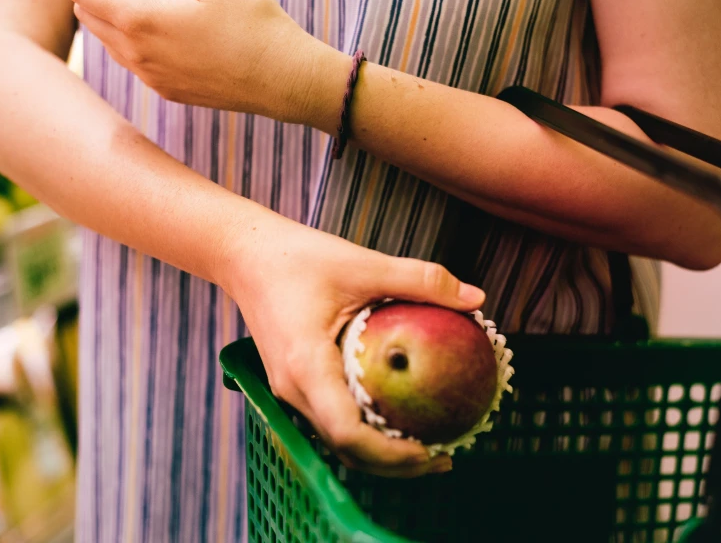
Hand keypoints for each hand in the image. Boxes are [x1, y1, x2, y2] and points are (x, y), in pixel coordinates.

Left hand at [66, 0, 347, 126]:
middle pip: (88, 12)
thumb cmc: (251, 23)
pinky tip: (184, 22)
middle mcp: (135, 56)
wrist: (285, 80)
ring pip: (110, 36)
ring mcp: (150, 77)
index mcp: (138, 22)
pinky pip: (136, 57)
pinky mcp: (168, 89)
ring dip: (124, 7)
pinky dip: (143, 31)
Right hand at [224, 216, 486, 476]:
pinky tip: (397, 417)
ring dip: (380, 452)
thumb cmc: (296, 257)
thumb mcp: (363, 262)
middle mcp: (293, 388)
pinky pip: (331, 419)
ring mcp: (289, 390)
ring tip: (428, 447)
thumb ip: (419, 279)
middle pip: (345, 448)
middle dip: (394, 464)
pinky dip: (365, 430)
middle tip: (444, 457)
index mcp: (306, 365)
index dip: (390, 454)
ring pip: (337, 440)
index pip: (347, 431)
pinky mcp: (293, 383)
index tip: (430, 451)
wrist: (244, 255)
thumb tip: (476, 298)